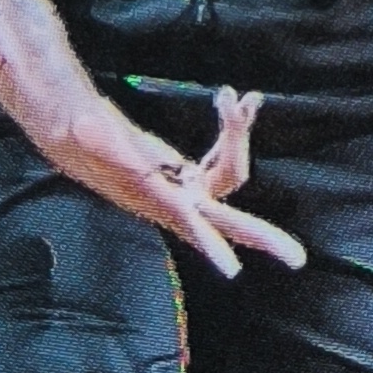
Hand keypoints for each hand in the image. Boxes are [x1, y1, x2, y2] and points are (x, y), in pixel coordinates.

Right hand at [48, 76, 302, 277]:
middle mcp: (176, 201)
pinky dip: (231, 130)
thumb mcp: (91, 133)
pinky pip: (222, 156)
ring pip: (230, 172)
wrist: (76, 131)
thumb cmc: (81, 133)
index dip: (211, 245)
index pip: (191, 224)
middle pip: (228, 222)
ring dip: (239, 135)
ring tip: (246, 100)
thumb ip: (101, 138)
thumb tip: (93, 130)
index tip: (232, 272)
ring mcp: (185, 189)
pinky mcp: (187, 175)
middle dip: (263, 237)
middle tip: (297, 259)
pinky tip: (233, 101)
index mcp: (156, 198)